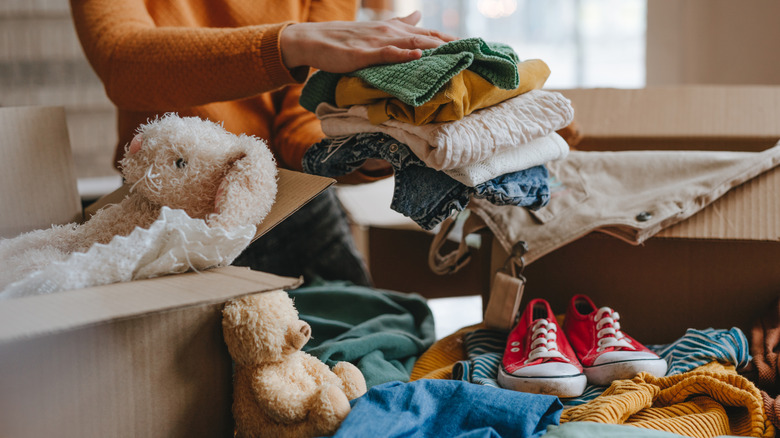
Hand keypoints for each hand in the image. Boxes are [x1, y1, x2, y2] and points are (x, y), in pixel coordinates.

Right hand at [280, 11, 456, 72]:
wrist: (315, 39)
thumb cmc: (347, 38)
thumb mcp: (378, 29)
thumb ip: (401, 24)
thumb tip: (420, 16)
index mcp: (396, 29)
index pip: (430, 34)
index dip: (451, 40)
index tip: (473, 47)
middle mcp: (391, 32)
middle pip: (428, 38)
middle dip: (451, 46)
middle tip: (474, 54)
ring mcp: (379, 42)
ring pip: (412, 44)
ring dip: (435, 49)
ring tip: (456, 54)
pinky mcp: (365, 53)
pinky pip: (388, 53)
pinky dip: (404, 54)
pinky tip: (418, 56)